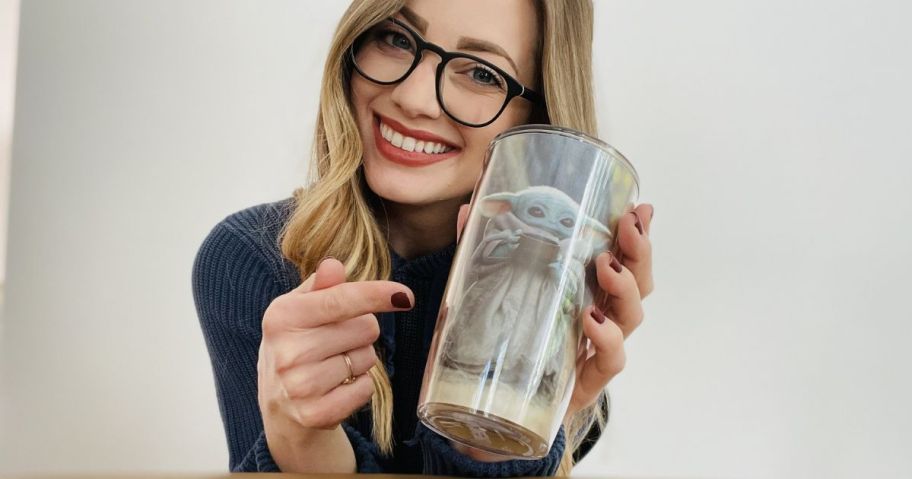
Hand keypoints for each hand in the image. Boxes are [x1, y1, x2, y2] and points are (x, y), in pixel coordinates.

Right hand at [257, 258, 414, 470]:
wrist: (277, 405)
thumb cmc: (296, 345)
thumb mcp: (299, 310)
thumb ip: (320, 286)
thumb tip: (334, 266)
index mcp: (282, 317)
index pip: (340, 300)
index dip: (376, 295)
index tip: (405, 296)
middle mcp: (287, 352)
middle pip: (365, 328)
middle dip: (362, 331)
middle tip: (337, 341)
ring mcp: (299, 386)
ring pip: (368, 358)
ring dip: (360, 359)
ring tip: (333, 365)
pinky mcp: (314, 414)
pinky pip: (365, 389)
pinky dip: (361, 386)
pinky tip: (338, 387)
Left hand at [452, 203, 654, 456]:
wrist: (495, 414)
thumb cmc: (504, 344)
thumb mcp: (491, 291)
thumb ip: (482, 250)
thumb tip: (470, 208)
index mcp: (585, 291)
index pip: (622, 259)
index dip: (636, 235)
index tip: (640, 208)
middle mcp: (600, 318)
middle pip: (637, 283)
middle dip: (639, 252)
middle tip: (630, 227)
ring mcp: (595, 351)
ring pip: (630, 317)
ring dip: (624, 288)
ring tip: (606, 266)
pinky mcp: (585, 383)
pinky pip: (610, 361)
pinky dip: (608, 340)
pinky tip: (593, 321)